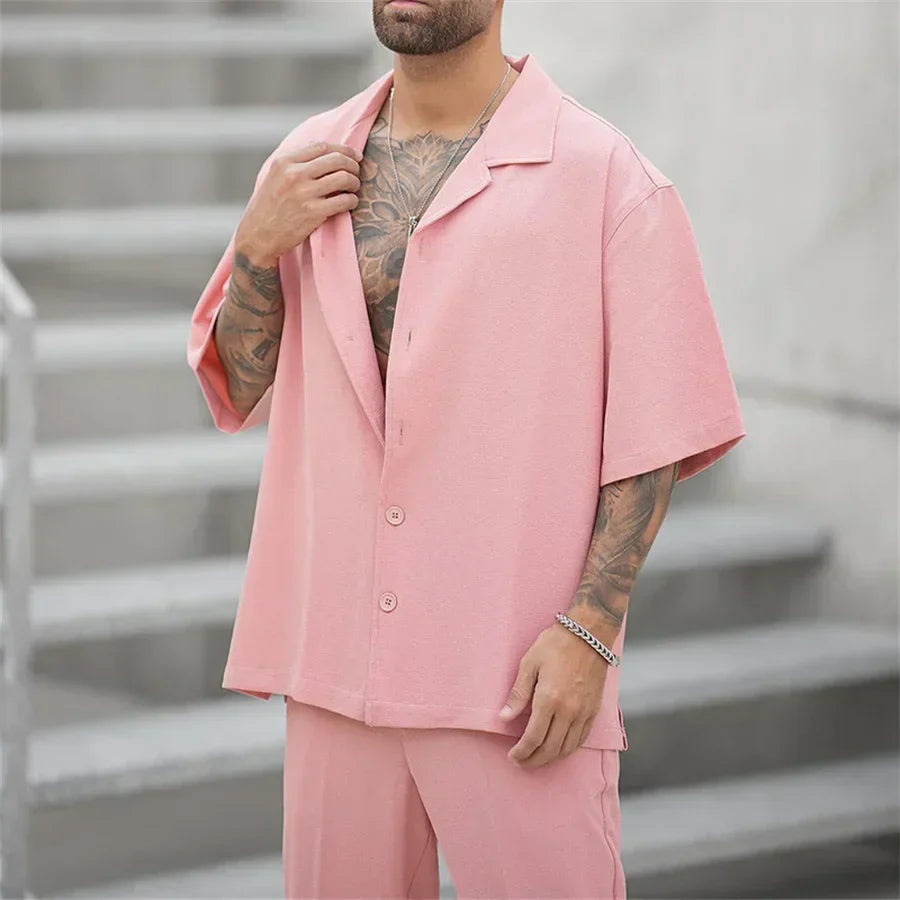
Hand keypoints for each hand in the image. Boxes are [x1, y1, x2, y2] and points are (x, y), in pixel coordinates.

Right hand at [235, 141, 362, 265]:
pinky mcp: (314, 212)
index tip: (354, 155)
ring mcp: (304, 193)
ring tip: (353, 188)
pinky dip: (352, 200)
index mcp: (285, 161)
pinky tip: (350, 202)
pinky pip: (344, 200)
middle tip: (357, 172)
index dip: (343, 150)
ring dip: (354, 182)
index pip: (322, 147)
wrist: (258, 235)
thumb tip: (326, 152)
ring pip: (344, 178)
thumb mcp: (275, 176)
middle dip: (353, 165)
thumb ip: (295, 163)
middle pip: (336, 160)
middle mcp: (294, 174)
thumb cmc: (269, 207)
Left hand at [499, 618, 614, 767]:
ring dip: (551, 758)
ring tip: (537, 758)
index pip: (533, 737)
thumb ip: (518, 693)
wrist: (589, 634)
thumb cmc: (555, 645)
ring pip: (567, 748)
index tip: (512, 757)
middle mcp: (568, 710)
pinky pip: (582, 739)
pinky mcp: (594, 710)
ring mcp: (584, 712)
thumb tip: (504, 717)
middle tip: (521, 762)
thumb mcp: (529, 663)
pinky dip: (569, 749)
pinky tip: (559, 749)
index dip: (521, 752)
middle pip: (550, 748)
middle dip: (534, 760)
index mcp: (549, 699)